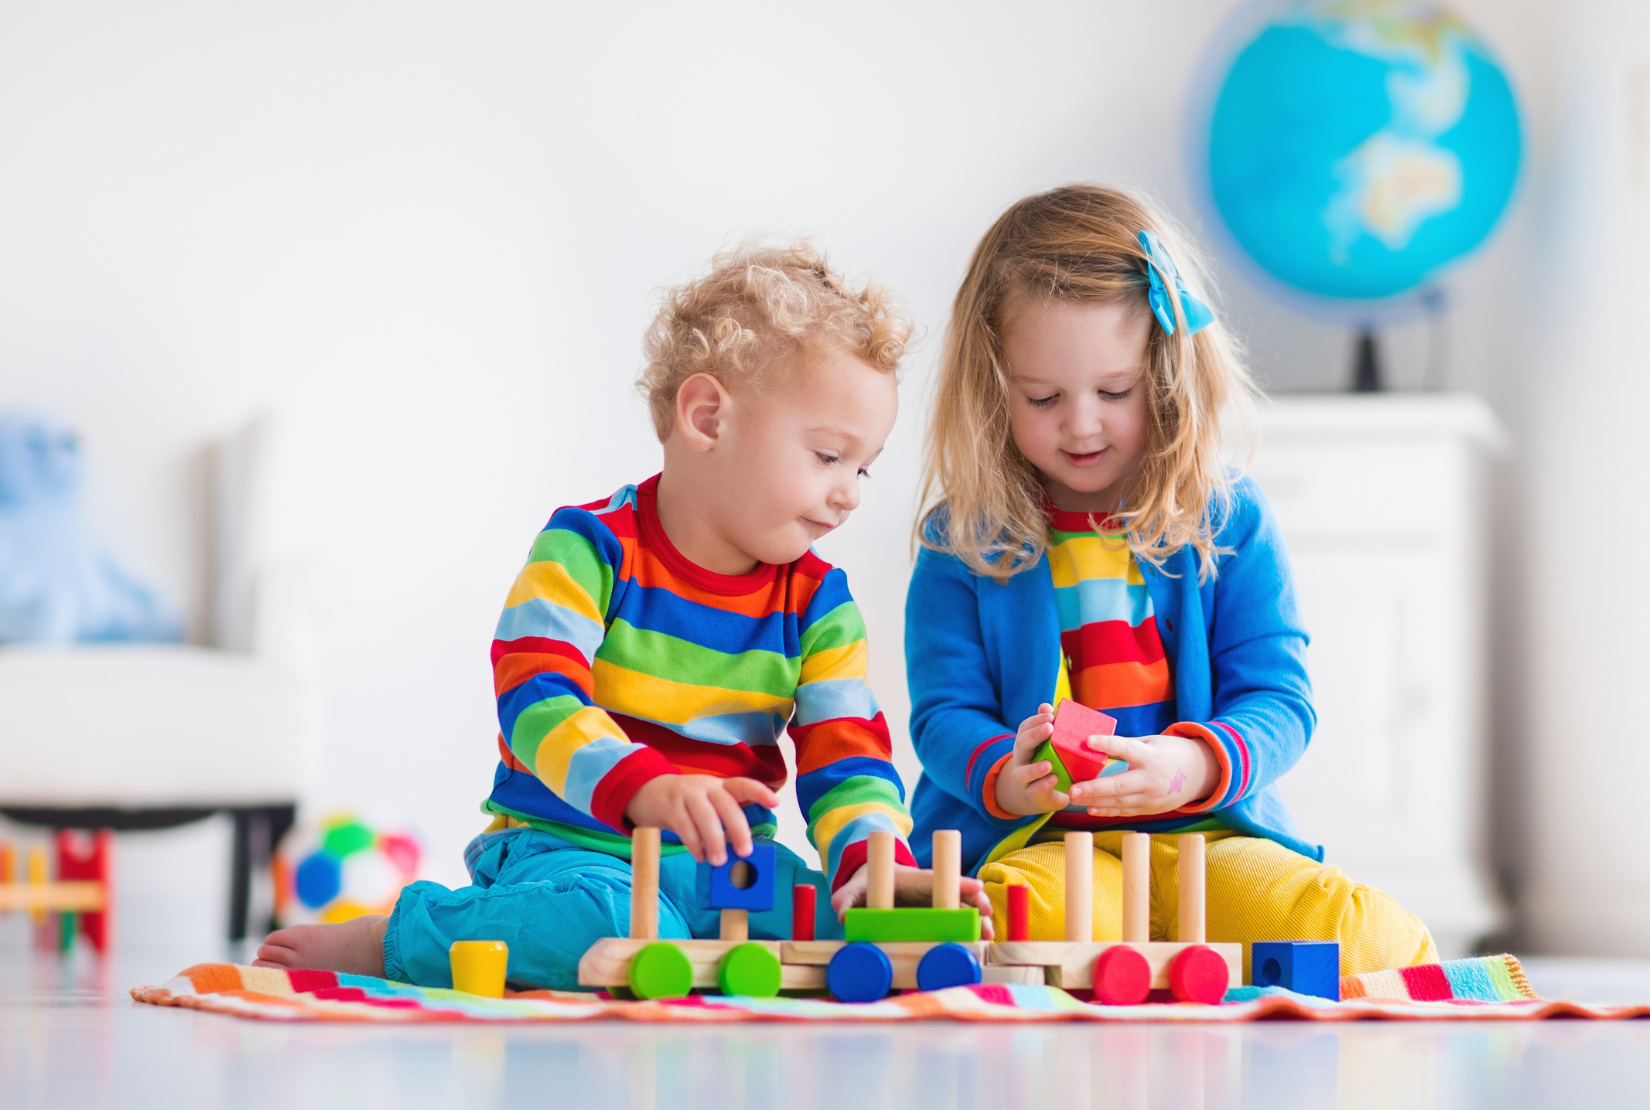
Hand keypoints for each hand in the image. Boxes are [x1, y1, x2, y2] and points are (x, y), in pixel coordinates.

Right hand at [624, 775, 779, 864]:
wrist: (648, 791)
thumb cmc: (687, 803)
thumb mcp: (707, 803)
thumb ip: (723, 819)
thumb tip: (742, 850)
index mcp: (720, 786)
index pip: (743, 784)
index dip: (760, 793)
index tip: (776, 803)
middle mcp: (706, 786)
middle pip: (727, 804)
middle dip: (738, 829)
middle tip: (745, 852)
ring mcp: (687, 794)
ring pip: (706, 817)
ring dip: (714, 841)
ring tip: (719, 861)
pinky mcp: (670, 806)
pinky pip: (685, 826)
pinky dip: (694, 844)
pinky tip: (699, 856)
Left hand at [829, 863, 995, 940]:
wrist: (876, 885)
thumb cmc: (868, 885)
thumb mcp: (855, 889)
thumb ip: (846, 898)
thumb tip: (842, 914)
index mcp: (915, 880)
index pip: (939, 879)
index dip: (958, 883)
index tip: (977, 886)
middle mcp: (933, 891)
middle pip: (960, 895)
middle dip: (976, 904)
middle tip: (987, 919)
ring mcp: (939, 905)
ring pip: (965, 910)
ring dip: (979, 921)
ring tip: (989, 936)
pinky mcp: (940, 919)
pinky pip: (960, 924)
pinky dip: (972, 932)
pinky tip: (982, 944)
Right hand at [992, 703, 1069, 815]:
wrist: (1044, 793)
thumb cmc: (1049, 761)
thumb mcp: (1050, 745)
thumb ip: (1048, 726)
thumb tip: (1046, 706)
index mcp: (1026, 743)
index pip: (1025, 728)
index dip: (1036, 720)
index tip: (1050, 714)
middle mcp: (1021, 759)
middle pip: (1021, 745)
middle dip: (1035, 736)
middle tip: (1050, 728)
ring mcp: (1025, 779)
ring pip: (1022, 774)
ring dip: (1034, 769)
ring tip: (1048, 764)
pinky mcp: (1034, 795)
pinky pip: (1034, 791)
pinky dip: (1043, 785)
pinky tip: (1054, 778)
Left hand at [1067, 733, 1216, 816]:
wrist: (1200, 773)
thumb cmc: (1169, 752)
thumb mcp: (1151, 742)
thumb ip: (1126, 745)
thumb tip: (1095, 743)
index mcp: (1150, 756)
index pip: (1126, 749)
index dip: (1107, 744)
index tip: (1088, 740)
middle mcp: (1151, 779)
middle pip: (1119, 785)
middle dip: (1094, 788)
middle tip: (1072, 789)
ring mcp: (1152, 797)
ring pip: (1120, 802)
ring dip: (1095, 801)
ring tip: (1074, 798)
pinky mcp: (1152, 808)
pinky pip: (1126, 811)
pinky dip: (1108, 810)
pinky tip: (1090, 807)